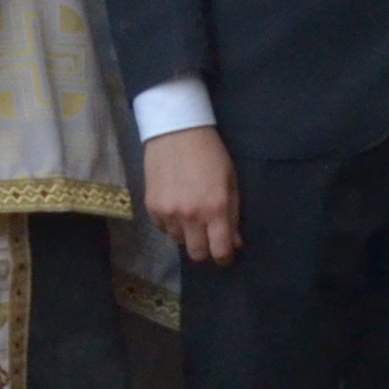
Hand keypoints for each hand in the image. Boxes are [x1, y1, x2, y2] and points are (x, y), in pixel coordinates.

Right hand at [143, 128, 241, 267]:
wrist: (176, 131)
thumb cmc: (210, 154)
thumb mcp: (230, 182)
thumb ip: (233, 215)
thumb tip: (236, 243)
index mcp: (215, 208)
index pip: (220, 250)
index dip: (225, 257)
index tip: (226, 255)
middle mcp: (190, 215)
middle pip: (197, 254)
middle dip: (206, 250)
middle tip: (209, 237)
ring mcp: (168, 213)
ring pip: (179, 242)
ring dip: (188, 234)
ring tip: (191, 215)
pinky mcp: (151, 207)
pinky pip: (163, 229)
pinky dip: (171, 224)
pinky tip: (176, 206)